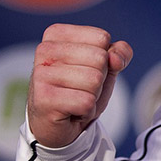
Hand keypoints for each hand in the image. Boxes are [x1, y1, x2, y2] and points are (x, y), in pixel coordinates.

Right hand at [27, 23, 132, 147]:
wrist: (58, 126)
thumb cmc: (80, 90)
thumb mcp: (106, 67)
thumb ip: (119, 53)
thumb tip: (115, 59)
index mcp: (56, 34)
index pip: (101, 38)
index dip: (105, 59)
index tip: (86, 70)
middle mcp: (45, 50)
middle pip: (100, 58)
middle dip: (100, 79)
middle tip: (81, 88)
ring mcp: (41, 74)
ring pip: (95, 80)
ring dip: (93, 96)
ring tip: (76, 99)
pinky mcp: (43, 99)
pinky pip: (87, 102)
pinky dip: (87, 111)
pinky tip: (71, 112)